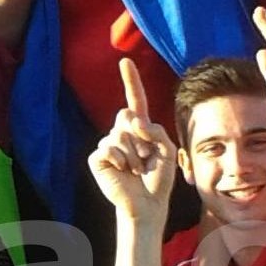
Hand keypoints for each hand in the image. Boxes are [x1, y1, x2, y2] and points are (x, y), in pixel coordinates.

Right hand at [87, 58, 180, 218]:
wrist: (148, 204)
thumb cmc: (158, 178)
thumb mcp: (167, 150)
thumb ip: (157, 130)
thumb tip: (135, 121)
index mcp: (139, 128)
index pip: (135, 100)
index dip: (130, 81)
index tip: (125, 62)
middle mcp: (121, 133)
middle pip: (125, 115)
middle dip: (139, 136)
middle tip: (145, 157)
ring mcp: (107, 145)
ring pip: (119, 134)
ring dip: (133, 154)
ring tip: (136, 169)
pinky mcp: (98, 158)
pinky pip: (108, 148)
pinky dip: (120, 160)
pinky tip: (124, 172)